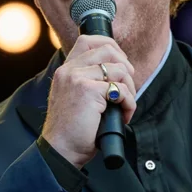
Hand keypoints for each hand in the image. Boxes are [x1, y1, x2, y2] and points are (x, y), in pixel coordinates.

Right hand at [42, 35, 136, 168]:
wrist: (61, 150)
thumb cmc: (71, 131)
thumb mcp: (76, 100)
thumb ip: (89, 83)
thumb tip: (119, 75)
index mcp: (65, 71)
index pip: (88, 41)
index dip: (111, 48)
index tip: (121, 65)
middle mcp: (70, 71)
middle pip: (108, 49)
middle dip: (126, 67)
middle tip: (127, 89)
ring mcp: (78, 78)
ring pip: (119, 69)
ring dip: (130, 89)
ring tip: (124, 107)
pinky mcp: (89, 91)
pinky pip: (121, 90)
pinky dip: (129, 104)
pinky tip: (123, 116)